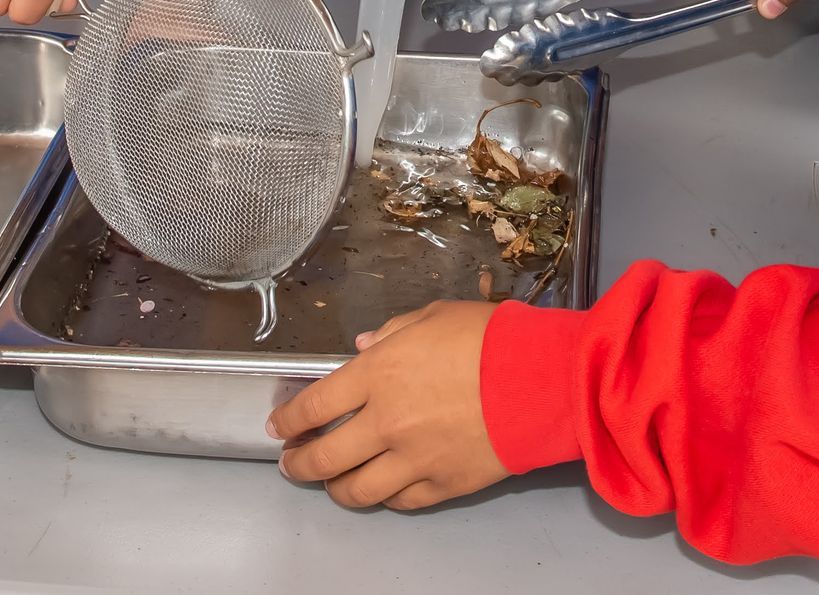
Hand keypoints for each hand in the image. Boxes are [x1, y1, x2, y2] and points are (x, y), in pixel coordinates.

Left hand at [270, 302, 505, 510]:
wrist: (538, 379)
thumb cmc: (489, 338)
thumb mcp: (433, 316)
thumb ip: (392, 334)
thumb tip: (363, 349)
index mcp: (379, 374)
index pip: (316, 405)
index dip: (290, 420)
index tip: (279, 427)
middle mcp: (386, 422)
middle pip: (326, 457)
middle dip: (299, 462)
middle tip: (291, 462)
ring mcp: (413, 460)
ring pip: (357, 490)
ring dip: (335, 488)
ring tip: (330, 483)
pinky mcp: (442, 486)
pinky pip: (400, 502)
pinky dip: (384, 497)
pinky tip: (380, 489)